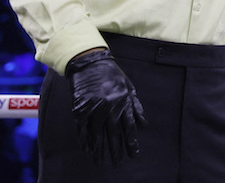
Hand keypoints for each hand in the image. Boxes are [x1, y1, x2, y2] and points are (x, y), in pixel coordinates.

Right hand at [66, 49, 146, 164]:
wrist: (90, 62)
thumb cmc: (111, 74)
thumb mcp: (129, 87)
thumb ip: (136, 106)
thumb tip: (144, 125)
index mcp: (123, 101)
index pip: (129, 127)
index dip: (131, 142)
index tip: (133, 154)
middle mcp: (109, 107)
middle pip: (114, 134)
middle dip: (116, 150)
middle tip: (118, 163)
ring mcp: (94, 108)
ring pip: (98, 134)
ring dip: (99, 149)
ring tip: (100, 161)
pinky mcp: (80, 108)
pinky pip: (82, 129)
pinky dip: (84, 140)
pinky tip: (87, 149)